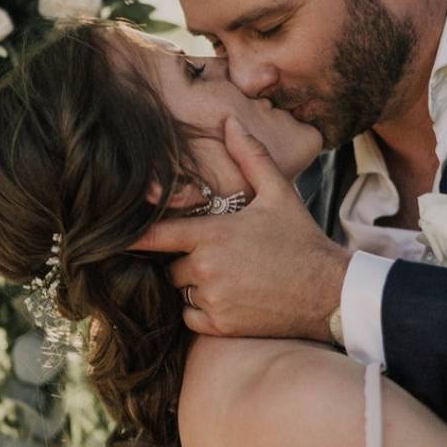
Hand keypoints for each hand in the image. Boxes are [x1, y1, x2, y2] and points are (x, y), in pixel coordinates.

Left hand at [130, 117, 350, 340]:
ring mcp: (212, 298)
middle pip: (170, 265)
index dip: (134, 235)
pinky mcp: (221, 325)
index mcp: (213, 233)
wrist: (328, 291)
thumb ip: (250, 156)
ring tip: (228, 277)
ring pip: (181, 290)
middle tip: (217, 255)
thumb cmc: (301, 241)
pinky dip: (201, 310)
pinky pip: (190, 316)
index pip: (155, 235)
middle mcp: (206, 267)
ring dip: (194, 285)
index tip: (117, 234)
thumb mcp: (279, 193)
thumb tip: (231, 121)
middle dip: (186, 259)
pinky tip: (227, 299)